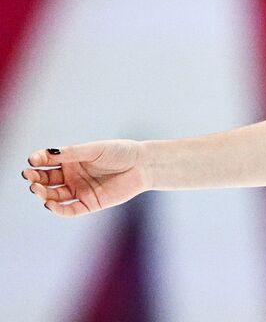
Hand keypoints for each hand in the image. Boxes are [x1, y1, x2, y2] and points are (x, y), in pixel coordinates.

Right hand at [21, 141, 149, 216]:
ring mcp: (79, 190)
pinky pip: (69, 210)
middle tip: (28, 176)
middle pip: (47, 180)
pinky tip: (49, 204)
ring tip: (36, 188)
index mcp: (72, 160)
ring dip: (42, 193)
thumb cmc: (120, 152)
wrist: (143, 165)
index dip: (38, 161)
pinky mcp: (89, 203)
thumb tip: (46, 153)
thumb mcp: (94, 150)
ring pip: (54, 196)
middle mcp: (72, 176)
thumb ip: (71, 153)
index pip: (48, 162)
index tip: (32, 159)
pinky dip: (57, 209)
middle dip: (36, 178)